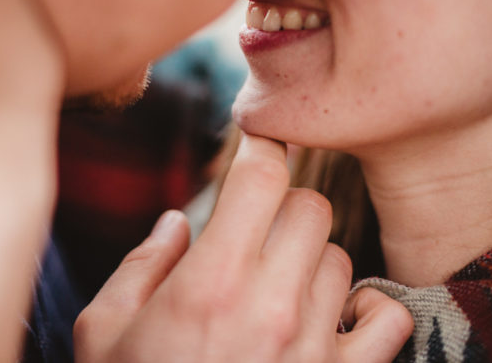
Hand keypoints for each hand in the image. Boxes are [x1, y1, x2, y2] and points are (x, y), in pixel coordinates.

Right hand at [75, 134, 412, 362]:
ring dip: (310, 258)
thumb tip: (177, 220)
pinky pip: (387, 319)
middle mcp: (268, 307)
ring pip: (338, 255)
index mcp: (207, 283)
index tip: (256, 148)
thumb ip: (140, 265)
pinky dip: (367, 308)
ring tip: (277, 286)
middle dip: (280, 206)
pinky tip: (332, 317)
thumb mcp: (105, 333)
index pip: (261, 178)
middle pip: (308, 206)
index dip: (260, 150)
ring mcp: (312, 348)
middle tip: (254, 229)